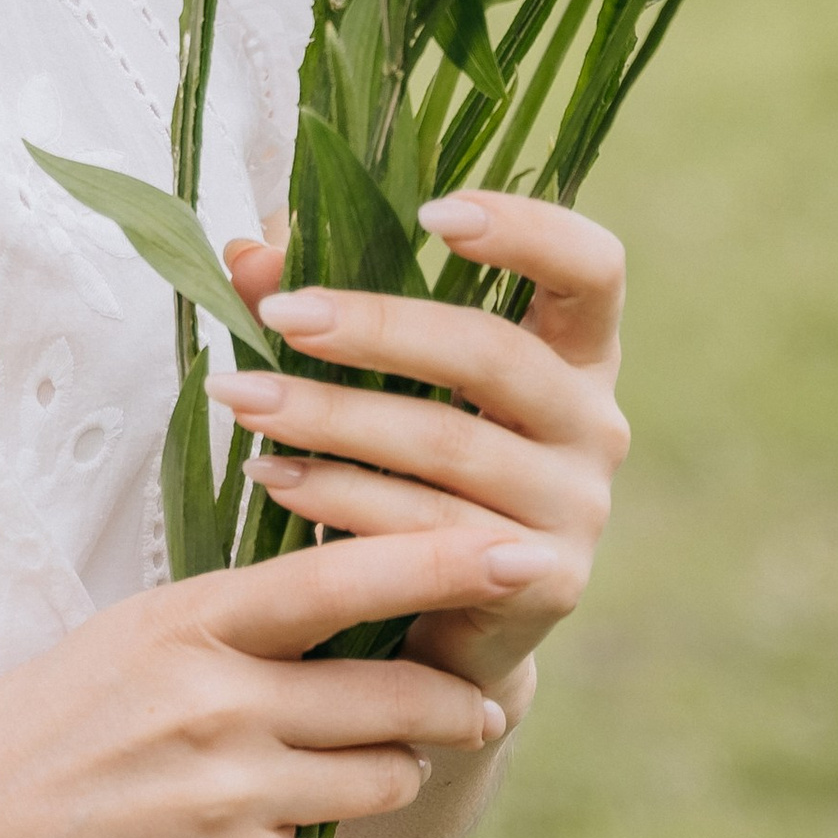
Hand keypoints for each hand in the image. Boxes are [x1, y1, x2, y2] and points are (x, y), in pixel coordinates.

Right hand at [0, 523, 535, 837]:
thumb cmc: (39, 727)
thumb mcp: (125, 636)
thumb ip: (234, 617)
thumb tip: (353, 588)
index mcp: (187, 623)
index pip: (341, 580)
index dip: (444, 565)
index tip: (525, 552)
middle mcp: (217, 704)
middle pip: (393, 690)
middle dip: (454, 698)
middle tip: (475, 701)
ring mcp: (225, 799)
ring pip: (386, 776)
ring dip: (410, 774)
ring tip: (400, 769)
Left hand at [209, 190, 627, 711]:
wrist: (443, 626)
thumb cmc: (408, 470)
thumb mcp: (376, 378)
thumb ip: (322, 305)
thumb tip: (246, 250)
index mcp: (574, 352)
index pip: (592, 268)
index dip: (528, 230)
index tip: (433, 211)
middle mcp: (595, 424)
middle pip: (496, 355)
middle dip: (378, 328)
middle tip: (281, 313)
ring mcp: (578, 508)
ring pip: (449, 446)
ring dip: (332, 417)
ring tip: (242, 397)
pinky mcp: (544, 581)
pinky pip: (431, 532)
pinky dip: (341, 500)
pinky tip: (271, 476)